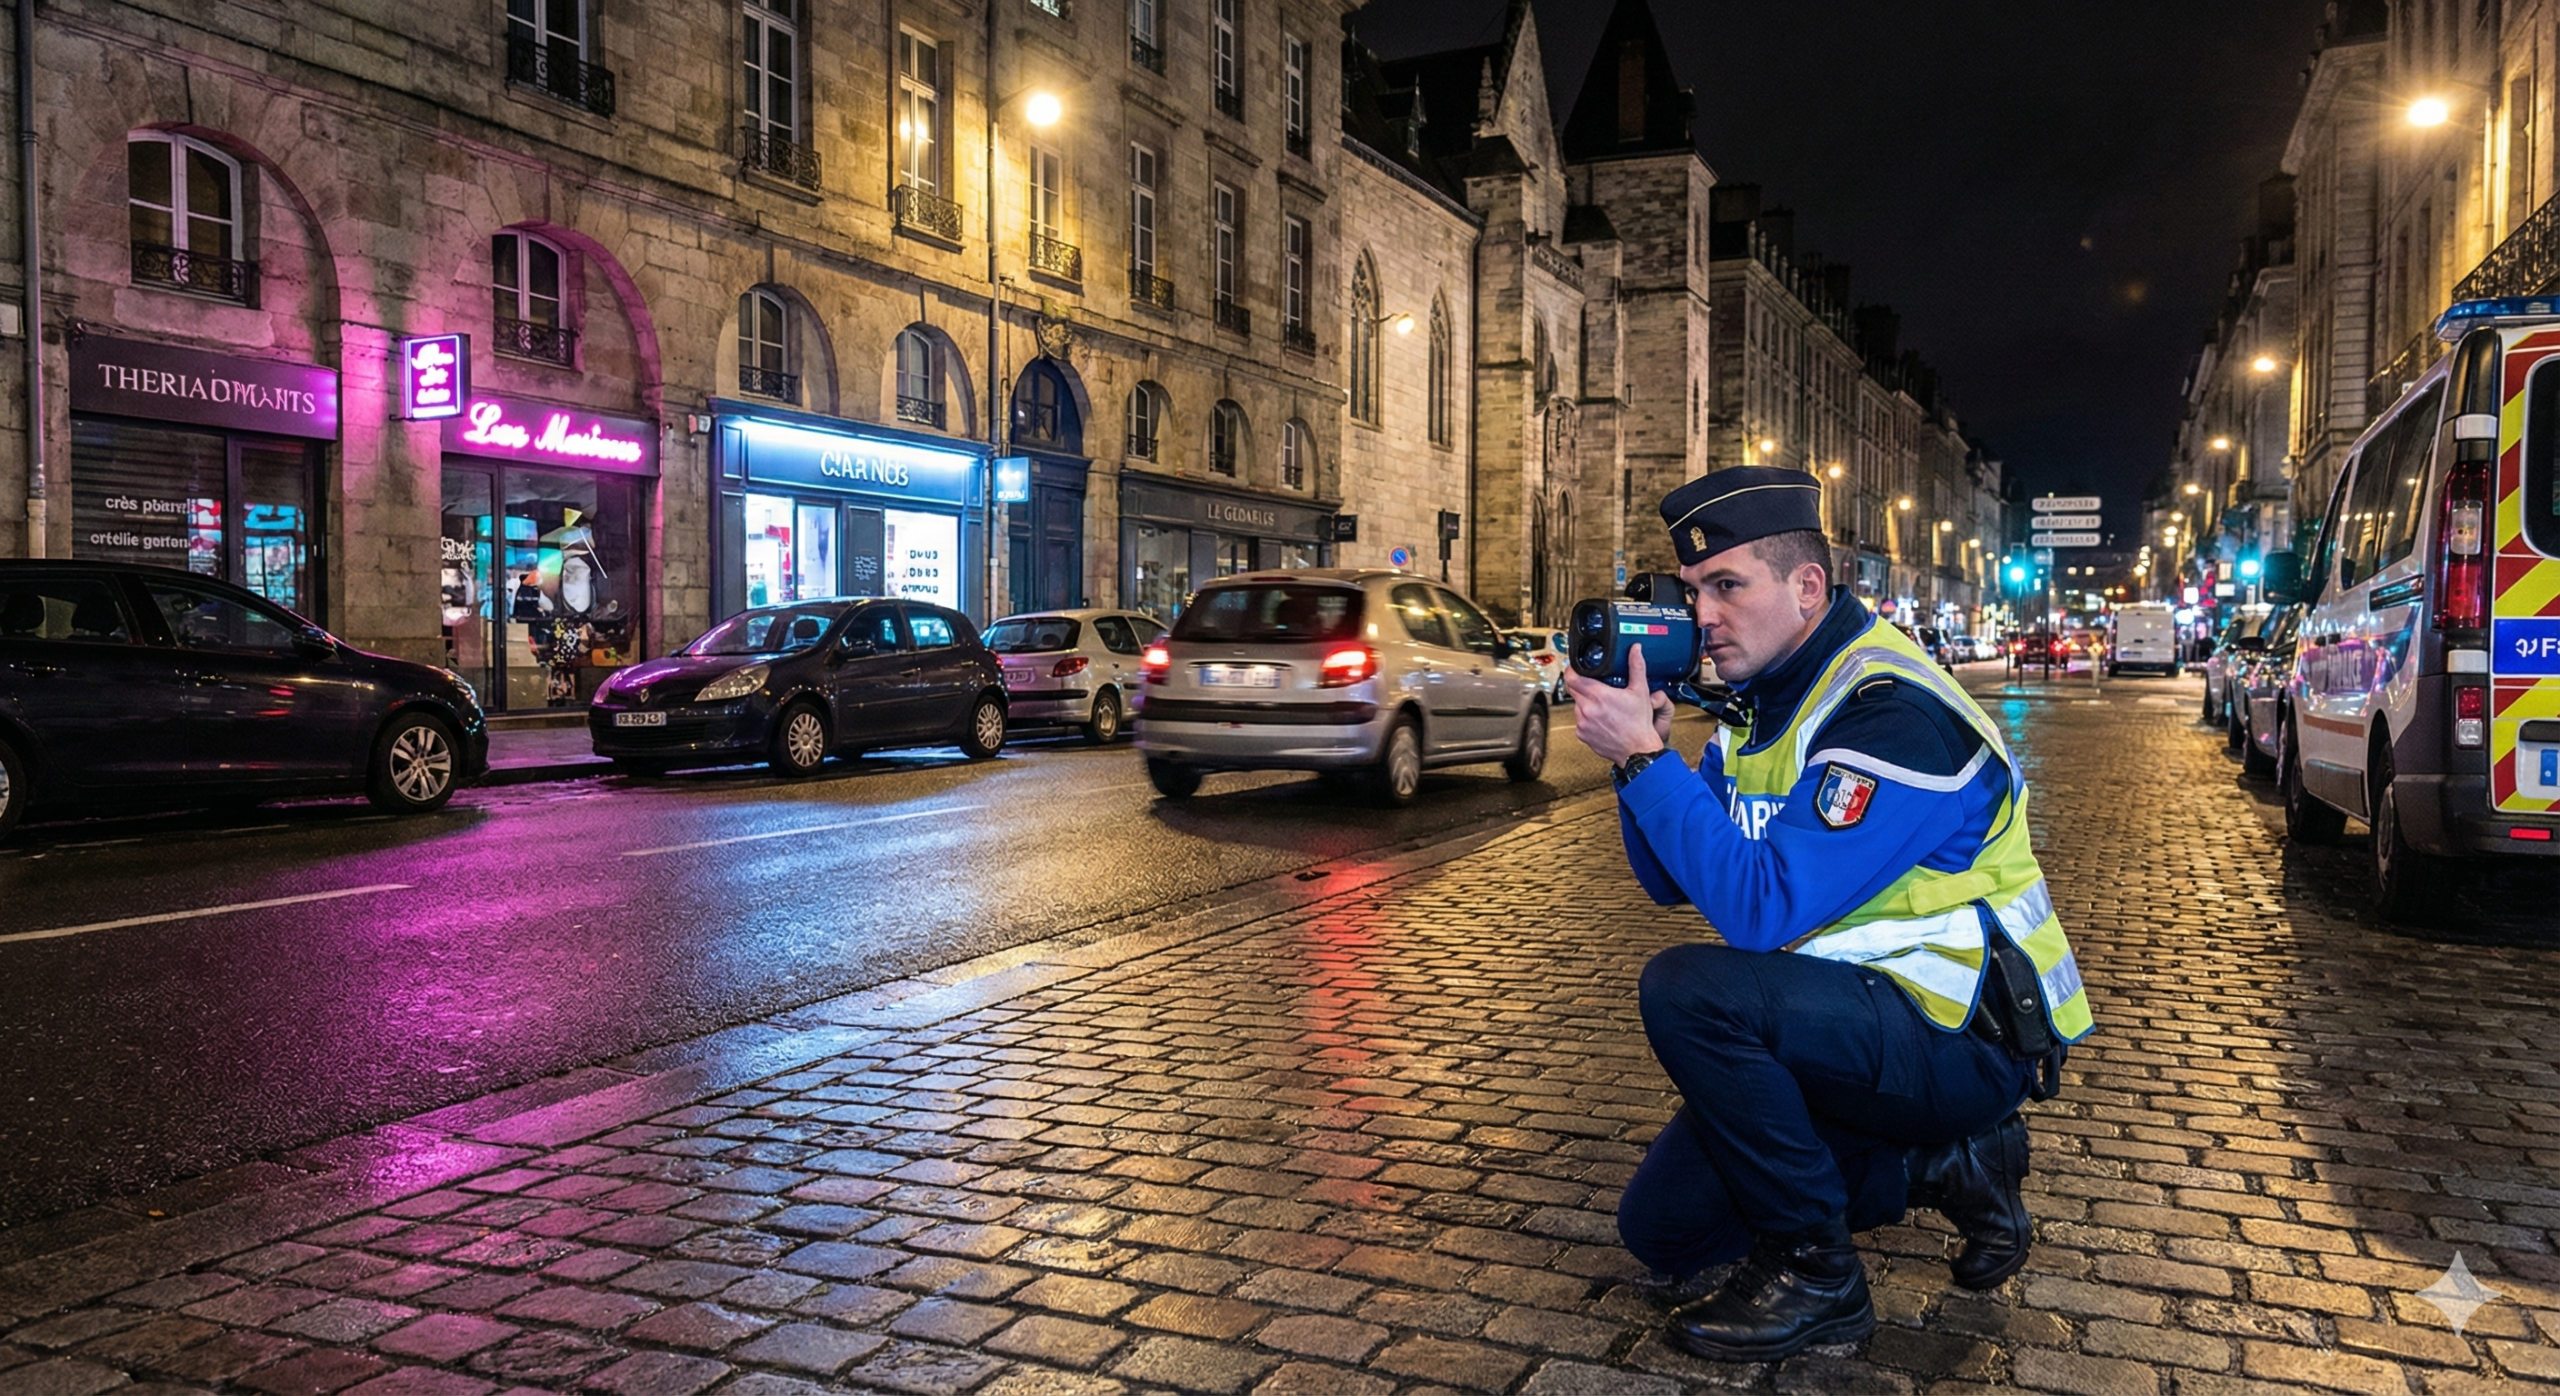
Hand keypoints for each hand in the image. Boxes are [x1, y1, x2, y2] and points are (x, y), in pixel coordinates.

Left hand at [1564, 645, 1672, 766]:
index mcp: (1599, 696)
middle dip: (1581, 685)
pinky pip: (1579, 720)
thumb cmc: (1639, 724)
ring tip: (1602, 705)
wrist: (1637, 750)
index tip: (1576, 667)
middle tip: (1594, 685)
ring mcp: (1582, 723)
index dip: (1572, 669)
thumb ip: (1636, 667)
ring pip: (1576, 705)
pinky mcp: (1581, 734)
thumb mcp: (1640, 691)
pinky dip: (1587, 717)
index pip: (1572, 677)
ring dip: (1585, 702)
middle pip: (1573, 689)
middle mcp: (1587, 709)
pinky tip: (1601, 718)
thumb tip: (1635, 650)